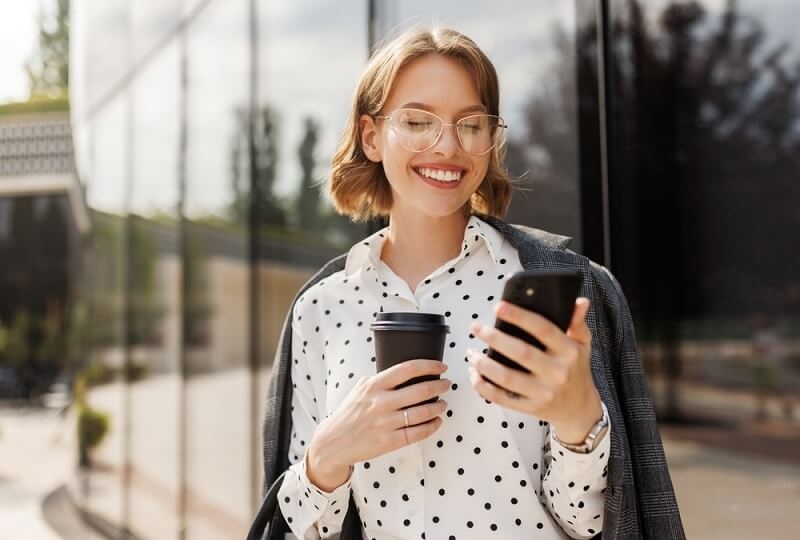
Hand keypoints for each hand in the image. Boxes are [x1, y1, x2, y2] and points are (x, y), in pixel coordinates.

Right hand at [306, 360, 449, 490]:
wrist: (333, 442)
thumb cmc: (348, 415)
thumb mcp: (359, 390)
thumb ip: (378, 380)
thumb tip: (400, 372)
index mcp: (374, 386)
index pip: (408, 369)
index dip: (429, 366)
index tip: (441, 367)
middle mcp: (381, 402)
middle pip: (421, 390)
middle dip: (440, 385)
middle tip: (447, 384)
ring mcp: (386, 423)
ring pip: (423, 412)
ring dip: (439, 406)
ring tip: (443, 403)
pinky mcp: (390, 441)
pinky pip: (418, 433)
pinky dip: (432, 426)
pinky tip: (437, 421)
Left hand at [467, 298, 601, 443]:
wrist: (579, 410)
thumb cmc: (576, 371)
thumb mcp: (582, 345)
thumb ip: (577, 322)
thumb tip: (579, 301)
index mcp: (569, 352)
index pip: (543, 329)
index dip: (519, 316)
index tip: (498, 306)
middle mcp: (557, 372)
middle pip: (521, 352)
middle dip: (494, 338)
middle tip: (476, 328)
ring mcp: (543, 392)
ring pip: (507, 377)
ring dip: (484, 364)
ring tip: (471, 352)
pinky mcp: (530, 408)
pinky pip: (501, 398)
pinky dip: (483, 386)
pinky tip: (474, 374)